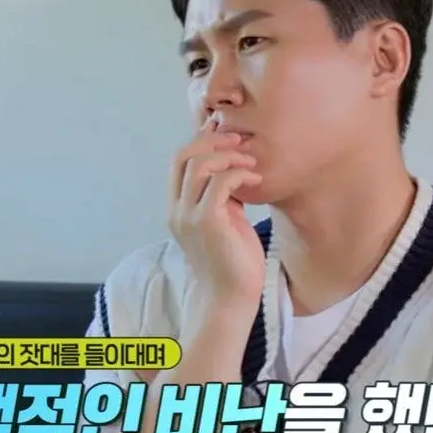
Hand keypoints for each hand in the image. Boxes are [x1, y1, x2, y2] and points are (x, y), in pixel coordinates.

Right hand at [168, 120, 265, 308]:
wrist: (233, 297)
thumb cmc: (233, 260)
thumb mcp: (225, 220)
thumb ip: (221, 196)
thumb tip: (233, 169)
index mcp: (178, 208)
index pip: (178, 161)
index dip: (201, 141)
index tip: (227, 135)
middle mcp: (177, 210)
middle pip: (182, 155)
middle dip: (212, 141)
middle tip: (240, 143)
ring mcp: (189, 216)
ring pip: (199, 165)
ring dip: (228, 156)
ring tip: (250, 164)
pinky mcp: (208, 223)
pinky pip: (219, 183)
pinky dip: (239, 174)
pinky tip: (255, 180)